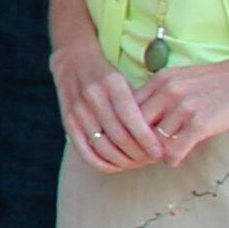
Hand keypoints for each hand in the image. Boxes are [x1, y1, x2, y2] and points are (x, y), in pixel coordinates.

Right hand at [52, 33, 169, 169]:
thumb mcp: (126, 82)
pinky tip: (115, 166)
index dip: (146, 139)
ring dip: (122, 160)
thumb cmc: (107, 75)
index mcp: (112, 84)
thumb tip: (161, 136)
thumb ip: (139, 105)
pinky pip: (84, 150)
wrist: (72, 61)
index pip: (131, 118)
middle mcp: (92, 96)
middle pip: (118, 135)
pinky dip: (101, 163)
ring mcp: (77, 110)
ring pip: (102, 146)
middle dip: (138, 153)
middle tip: (152, 160)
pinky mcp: (67, 121)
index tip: (160, 152)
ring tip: (137, 163)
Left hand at [132, 49, 228, 164]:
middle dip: (138, 143)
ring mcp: (184, 107)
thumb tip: (143, 121)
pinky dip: (171, 159)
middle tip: (142, 153)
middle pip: (137, 126)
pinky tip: (174, 160)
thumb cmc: (219, 80)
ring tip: (160, 157)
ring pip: (154, 140)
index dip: (127, 127)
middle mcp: (168, 91)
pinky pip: (174, 150)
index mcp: (161, 79)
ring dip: (155, 153)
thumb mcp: (183, 79)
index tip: (132, 138)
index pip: (128, 108)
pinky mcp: (201, 124)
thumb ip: (162, 95)